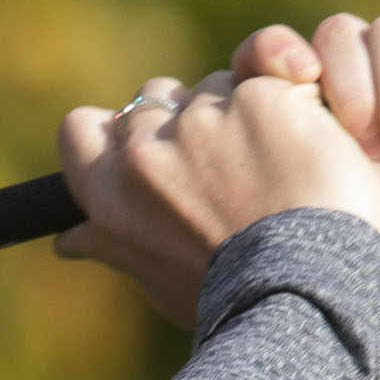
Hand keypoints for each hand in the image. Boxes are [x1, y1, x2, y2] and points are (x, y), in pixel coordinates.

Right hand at [51, 67, 379, 327]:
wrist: (303, 295)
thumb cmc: (232, 299)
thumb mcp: (158, 280)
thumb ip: (112, 244)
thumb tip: (68, 240)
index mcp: (112, 196)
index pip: (80, 129)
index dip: (113, 127)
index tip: (145, 147)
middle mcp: (148, 151)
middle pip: (156, 96)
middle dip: (188, 117)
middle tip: (230, 169)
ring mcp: (203, 119)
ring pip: (218, 84)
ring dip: (243, 111)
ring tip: (278, 171)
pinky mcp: (260, 99)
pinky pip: (274, 80)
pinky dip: (295, 107)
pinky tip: (311, 153)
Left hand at [228, 7, 379, 279]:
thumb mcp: (321, 183)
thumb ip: (274, 136)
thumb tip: (218, 89)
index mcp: (327, 111)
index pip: (287, 50)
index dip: (281, 53)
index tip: (295, 82)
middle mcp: (375, 82)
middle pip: (339, 33)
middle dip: (352, 87)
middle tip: (369, 147)